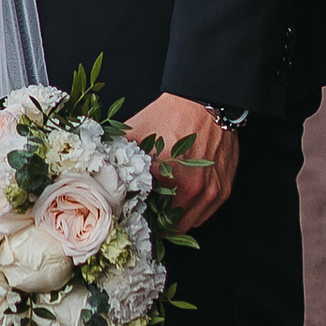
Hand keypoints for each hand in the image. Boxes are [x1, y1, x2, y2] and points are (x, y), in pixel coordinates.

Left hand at [129, 93, 238, 231]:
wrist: (203, 100)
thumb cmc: (170, 114)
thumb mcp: (136, 132)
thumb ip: (118, 156)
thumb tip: (101, 172)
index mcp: (170, 179)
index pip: (152, 218)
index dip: (142, 218)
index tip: (137, 214)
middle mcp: (194, 189)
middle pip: (172, 225)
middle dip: (160, 221)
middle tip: (151, 212)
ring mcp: (212, 191)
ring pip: (191, 222)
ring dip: (179, 218)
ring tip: (167, 206)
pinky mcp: (224, 188)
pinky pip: (206, 212)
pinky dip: (195, 210)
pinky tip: (184, 197)